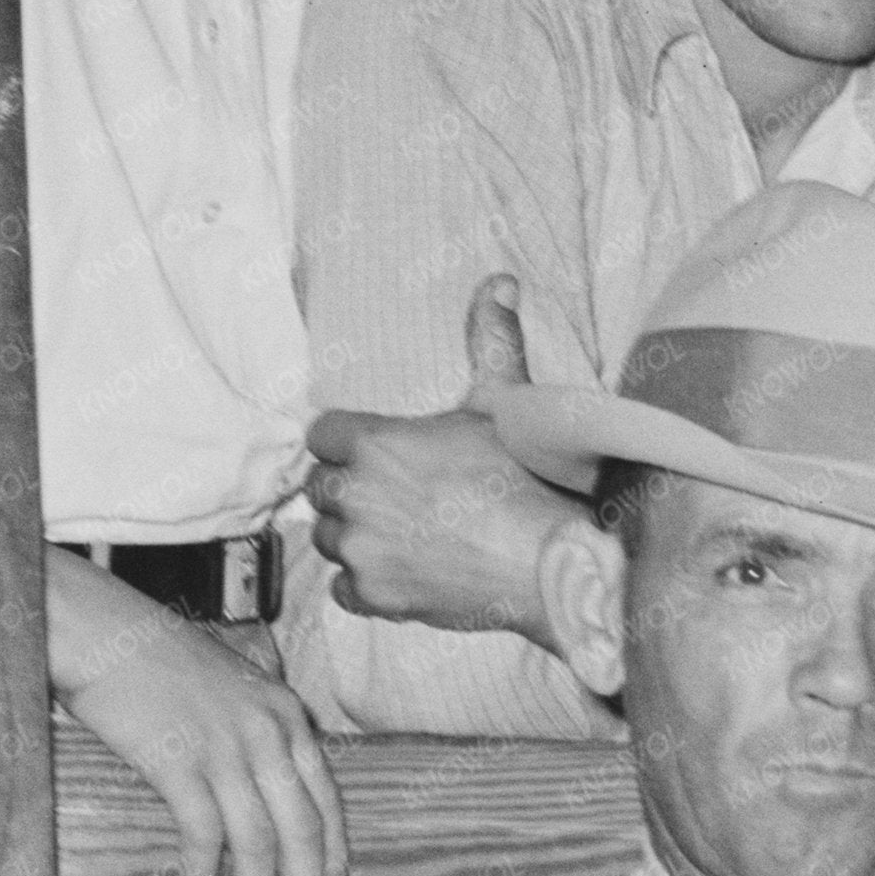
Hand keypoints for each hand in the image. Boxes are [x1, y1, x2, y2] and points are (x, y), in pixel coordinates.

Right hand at [49, 561, 342, 875]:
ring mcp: (224, 748)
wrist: (102, 630)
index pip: (327, 798)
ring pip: (257, 840)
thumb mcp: (233, 688)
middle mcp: (266, 734)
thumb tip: (266, 794)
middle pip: (301, 829)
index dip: (335, 852)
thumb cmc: (159, 661)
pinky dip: (204, 865)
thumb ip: (258, 733)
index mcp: (287, 716)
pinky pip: (203, 829)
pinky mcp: (177, 760)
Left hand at [300, 285, 591, 634]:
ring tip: (409, 537)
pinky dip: (367, 585)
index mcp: (372, 442)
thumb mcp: (504, 401)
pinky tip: (407, 572)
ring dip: (358, 538)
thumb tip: (501, 280)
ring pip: (329, 538)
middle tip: (403, 501)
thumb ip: (489, 339)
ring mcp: (360, 548)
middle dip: (353, 493)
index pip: (323, 435)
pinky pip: (343, 588)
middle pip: (321, 488)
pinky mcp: (372, 595)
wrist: (554, 562)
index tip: (385, 460)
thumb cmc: (528, 480)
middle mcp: (353, 493)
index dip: (352, 446)